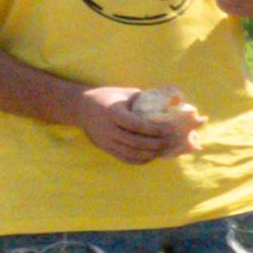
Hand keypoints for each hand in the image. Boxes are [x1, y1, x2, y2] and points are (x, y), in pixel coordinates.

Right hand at [75, 85, 193, 163]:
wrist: (82, 108)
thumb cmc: (108, 97)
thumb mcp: (125, 93)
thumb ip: (144, 99)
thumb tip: (169, 103)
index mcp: (112, 112)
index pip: (133, 124)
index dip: (152, 129)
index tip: (168, 129)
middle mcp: (108, 129)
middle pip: (134, 142)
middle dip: (155, 143)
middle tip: (171, 140)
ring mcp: (106, 141)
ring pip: (130, 153)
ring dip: (150, 153)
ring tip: (166, 149)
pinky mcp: (106, 149)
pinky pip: (124, 158)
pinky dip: (140, 160)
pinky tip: (153, 156)